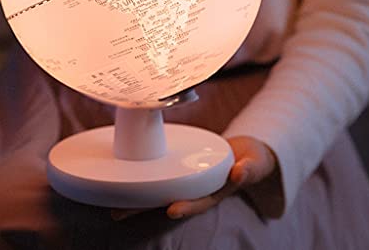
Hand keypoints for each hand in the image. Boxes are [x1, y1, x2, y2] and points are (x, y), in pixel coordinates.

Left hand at [111, 136, 278, 220]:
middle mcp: (199, 190)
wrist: (246, 155)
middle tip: (120, 212)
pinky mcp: (180, 170)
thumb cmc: (250, 160)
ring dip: (138, 198)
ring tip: (112, 203)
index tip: (171, 210)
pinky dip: (144, 180)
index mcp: (217, 191)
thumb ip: (250, 168)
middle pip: (170, 200)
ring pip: (161, 192)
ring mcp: (188, 182)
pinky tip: (125, 181)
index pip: (200, 201)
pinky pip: (161, 177)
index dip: (187, 206)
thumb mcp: (256, 162)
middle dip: (146, 208)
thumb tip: (240, 172)